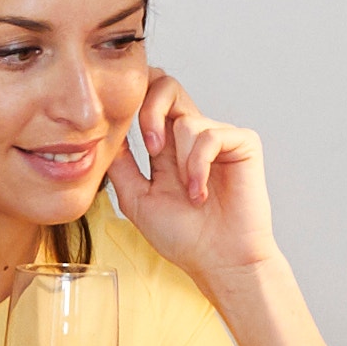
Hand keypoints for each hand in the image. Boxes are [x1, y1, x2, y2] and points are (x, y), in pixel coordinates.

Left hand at [112, 76, 280, 287]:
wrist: (219, 260)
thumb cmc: (183, 237)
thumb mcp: (136, 198)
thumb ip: (120, 165)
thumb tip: (103, 135)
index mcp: (167, 144)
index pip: (149, 98)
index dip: (134, 95)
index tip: (120, 120)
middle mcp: (191, 134)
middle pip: (166, 85)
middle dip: (150, 110)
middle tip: (150, 146)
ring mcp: (219, 137)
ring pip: (185, 121)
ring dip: (181, 164)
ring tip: (190, 195)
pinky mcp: (243, 143)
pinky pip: (210, 135)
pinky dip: (199, 166)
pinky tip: (202, 193)